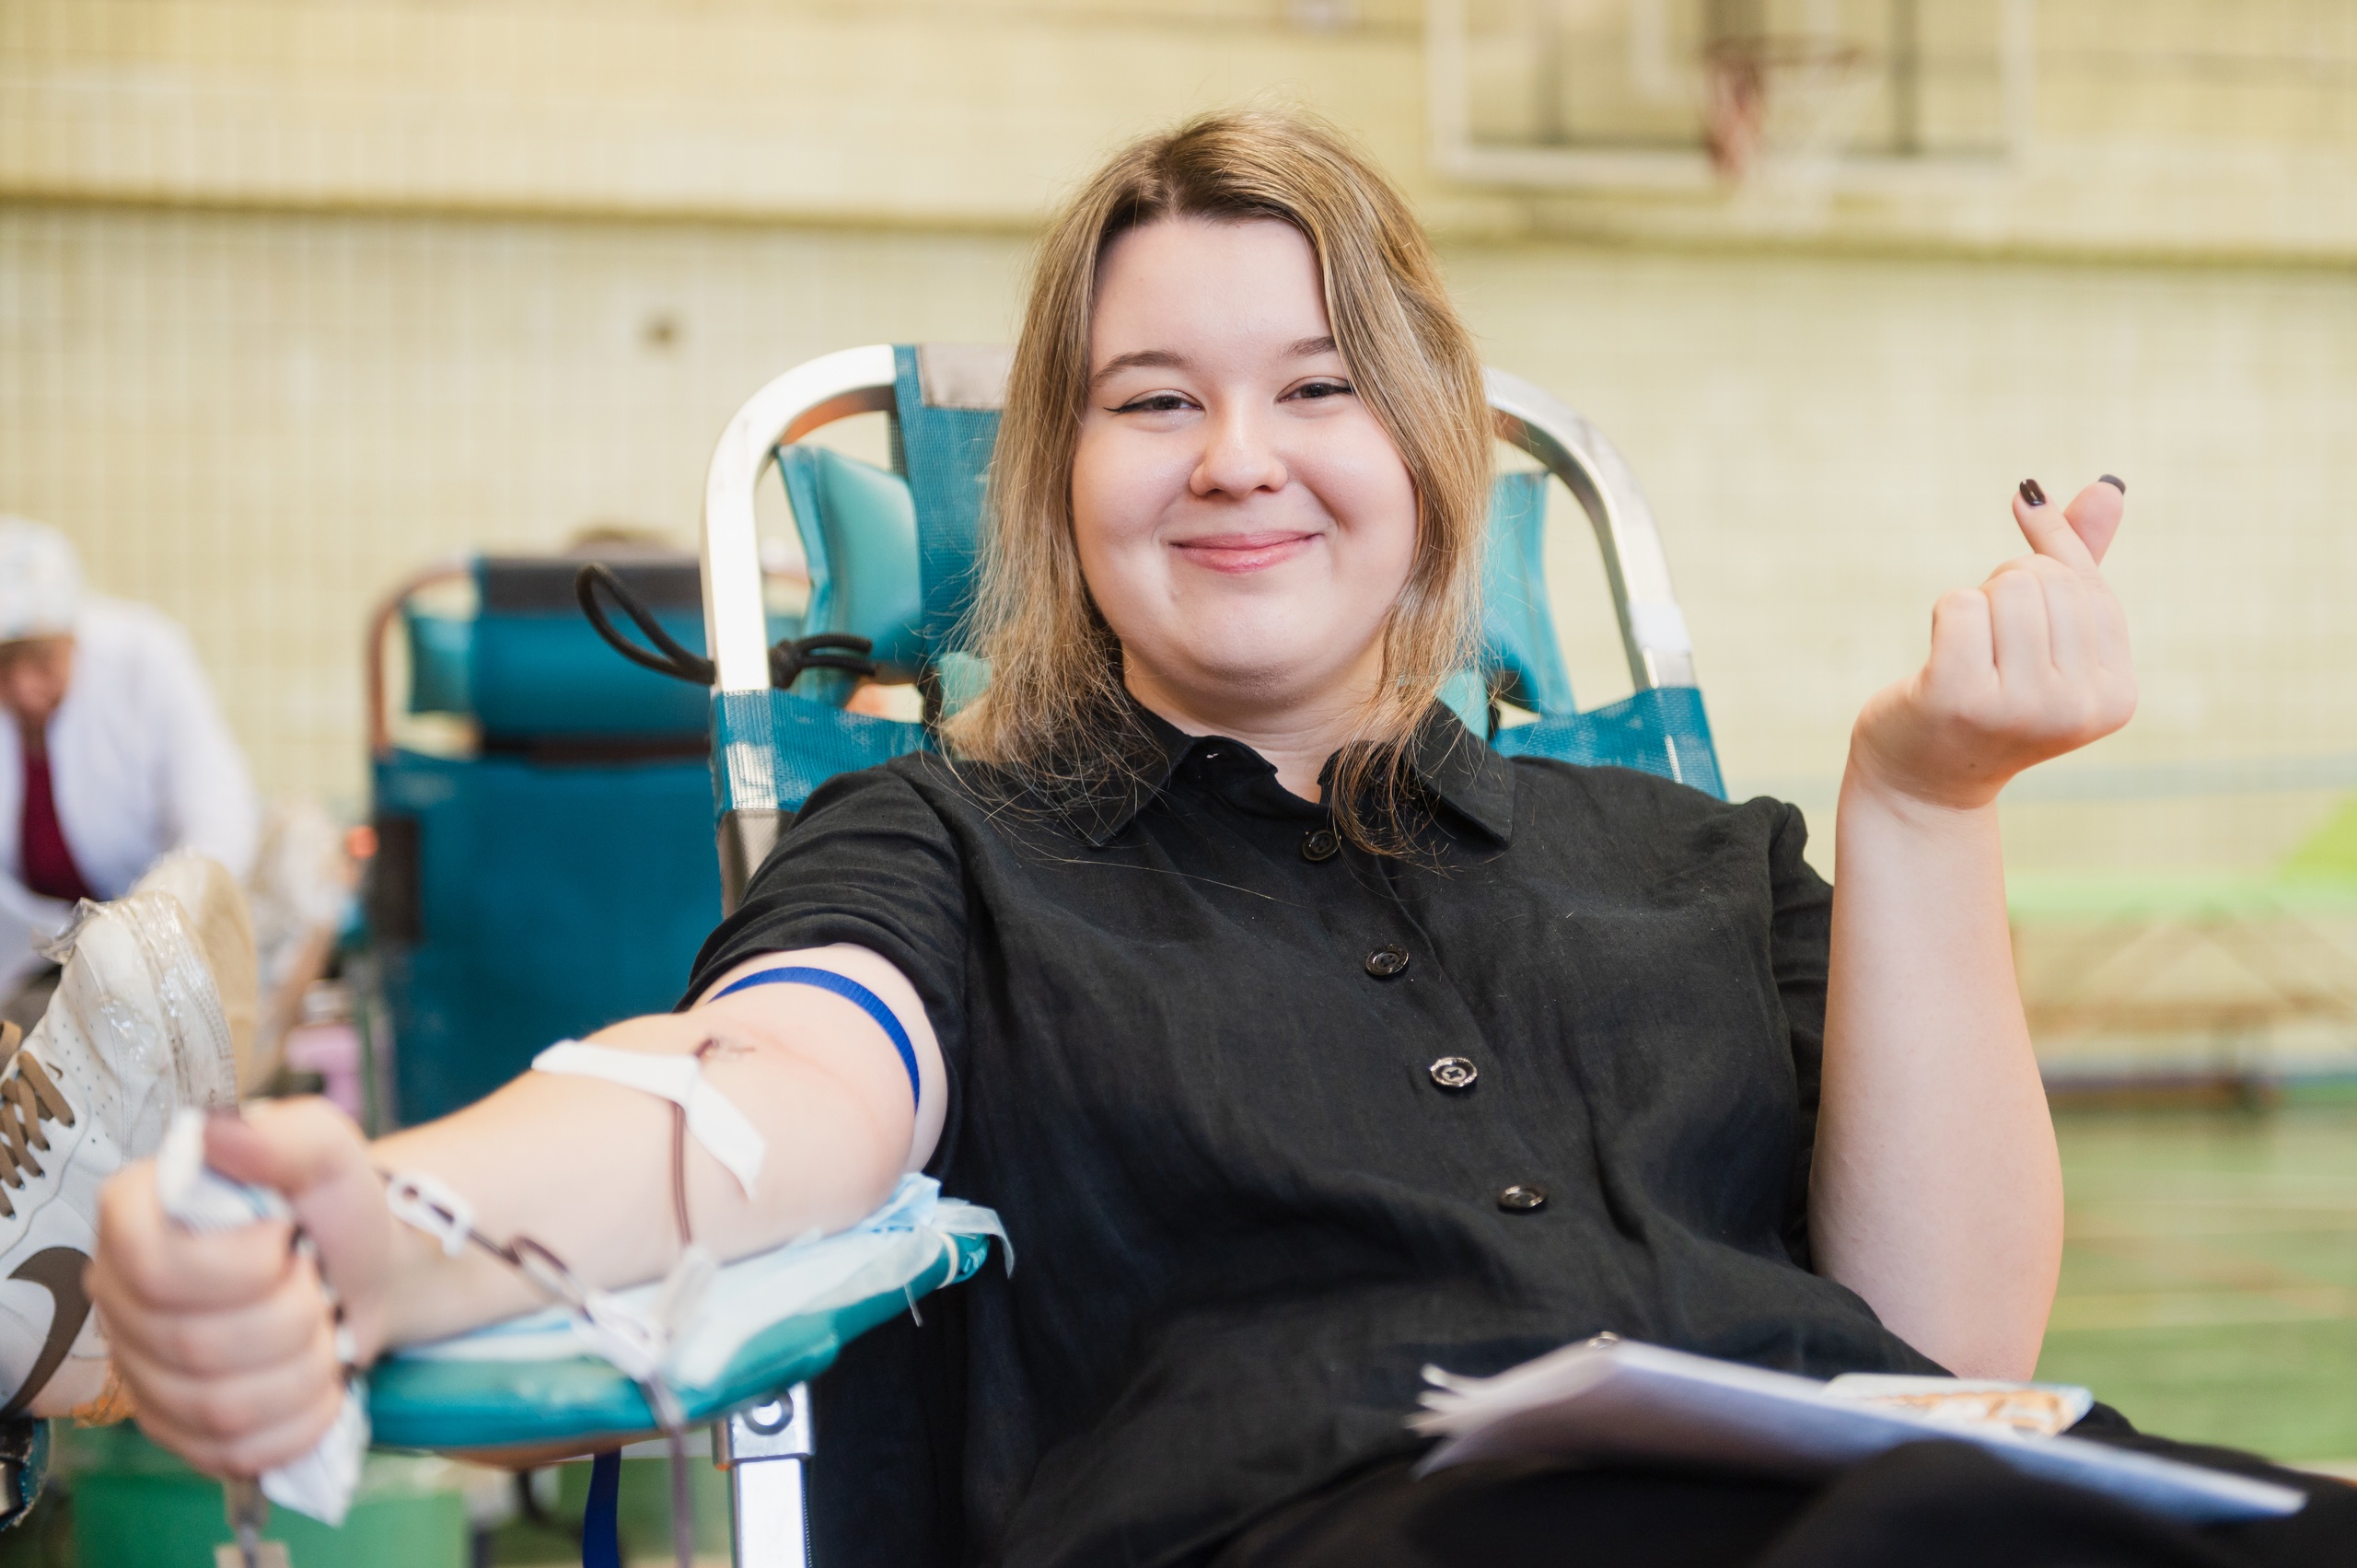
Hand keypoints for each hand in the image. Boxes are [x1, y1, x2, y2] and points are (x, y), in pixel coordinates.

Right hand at [90, 1099, 393, 1477]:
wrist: (369, 1272)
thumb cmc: (335, 1205)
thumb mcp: (327, 1150)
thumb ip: (282, 1136)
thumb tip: (219, 1134)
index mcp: (134, 1217)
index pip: (155, 1269)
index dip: (239, 1267)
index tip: (287, 1239)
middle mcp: (118, 1295)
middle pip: (194, 1345)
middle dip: (291, 1318)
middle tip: (318, 1286)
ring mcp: (141, 1367)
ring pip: (217, 1407)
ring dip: (303, 1371)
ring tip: (323, 1330)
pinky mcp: (176, 1426)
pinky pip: (232, 1452)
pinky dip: (300, 1420)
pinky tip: (320, 1382)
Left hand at [1849, 478, 2134, 812]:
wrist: (1922, 782)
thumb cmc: (1987, 701)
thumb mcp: (2045, 637)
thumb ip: (2079, 563)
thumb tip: (2109, 485)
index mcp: (2117, 695)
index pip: (2088, 585)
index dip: (2050, 549)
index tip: (2025, 511)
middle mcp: (2078, 706)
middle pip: (2045, 580)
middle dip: (2006, 589)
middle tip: (1988, 644)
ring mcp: (2022, 707)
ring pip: (2005, 588)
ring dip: (1975, 605)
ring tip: (1968, 655)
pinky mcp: (1961, 698)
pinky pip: (1960, 605)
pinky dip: (1944, 615)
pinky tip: (1939, 660)